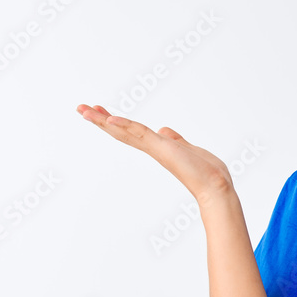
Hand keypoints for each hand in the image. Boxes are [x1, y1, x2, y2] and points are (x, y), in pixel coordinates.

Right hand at [76, 104, 233, 206]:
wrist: (216, 188)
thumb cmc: (207, 173)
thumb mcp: (188, 148)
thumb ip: (175, 139)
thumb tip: (164, 130)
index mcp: (159, 147)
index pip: (131, 131)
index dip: (115, 121)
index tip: (100, 111)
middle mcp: (153, 148)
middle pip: (121, 131)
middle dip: (100, 120)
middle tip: (80, 108)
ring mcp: (156, 149)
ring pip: (125, 131)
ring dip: (104, 120)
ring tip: (84, 110)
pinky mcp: (163, 149)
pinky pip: (140, 134)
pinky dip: (125, 125)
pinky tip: (110, 119)